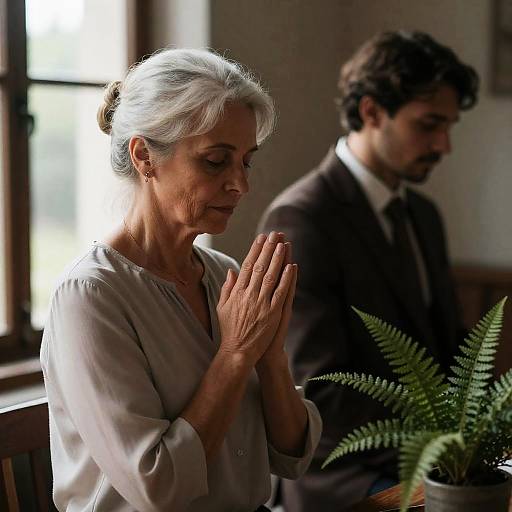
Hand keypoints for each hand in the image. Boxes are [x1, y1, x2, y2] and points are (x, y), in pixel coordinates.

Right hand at [216, 232, 294, 366]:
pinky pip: (280, 292)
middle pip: (259, 266)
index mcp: (237, 292)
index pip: (247, 265)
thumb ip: (227, 288)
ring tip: (283, 244)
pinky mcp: (272, 313)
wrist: (237, 352)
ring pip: (270, 276)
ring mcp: (261, 303)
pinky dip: (286, 279)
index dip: (254, 250)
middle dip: (267, 248)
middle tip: (274, 234)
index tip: (260, 238)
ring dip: (277, 259)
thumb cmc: (230, 330)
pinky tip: (291, 267)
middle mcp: (248, 295)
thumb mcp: (223, 307)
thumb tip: (231, 271)